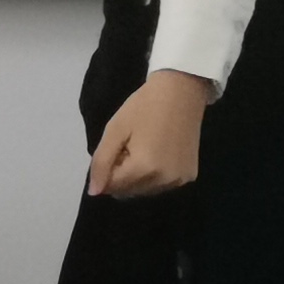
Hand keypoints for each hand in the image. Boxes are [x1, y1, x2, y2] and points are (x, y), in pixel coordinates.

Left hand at [88, 70, 209, 197]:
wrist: (181, 91)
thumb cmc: (144, 107)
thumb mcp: (115, 130)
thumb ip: (101, 163)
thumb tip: (94, 192)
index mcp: (143, 169)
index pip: (111, 187)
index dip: (108, 169)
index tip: (117, 148)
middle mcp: (163, 181)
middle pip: (127, 192)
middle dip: (122, 175)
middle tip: (131, 146)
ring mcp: (178, 181)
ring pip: (144, 191)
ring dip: (137, 178)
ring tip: (145, 148)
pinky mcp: (189, 177)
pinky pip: (161, 186)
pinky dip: (154, 176)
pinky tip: (160, 153)